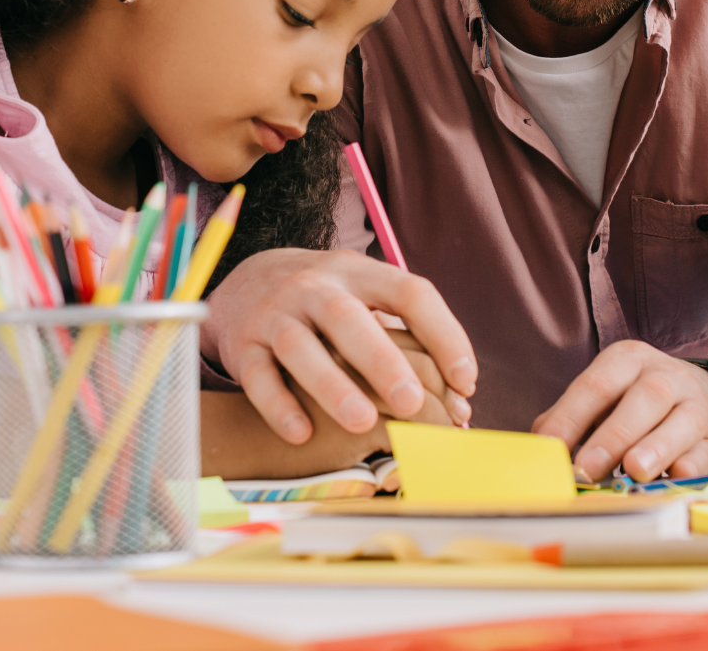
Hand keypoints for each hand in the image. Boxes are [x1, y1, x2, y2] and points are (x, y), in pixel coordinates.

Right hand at [204, 248, 476, 443]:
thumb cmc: (328, 305)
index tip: (465, 381)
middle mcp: (316, 287)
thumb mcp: (367, 301)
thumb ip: (409, 342)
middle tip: (411, 402)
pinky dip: (278, 405)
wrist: (246, 283)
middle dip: (382, 359)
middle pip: (347, 316)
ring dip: (331, 384)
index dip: (444, 334)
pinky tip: (302, 434)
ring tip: (362, 422)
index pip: (409, 293)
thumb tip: (461, 402)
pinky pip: (256, 375)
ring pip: (299, 346)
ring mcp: (274, 313)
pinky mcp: (242, 344)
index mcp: (360, 274)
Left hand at [530, 340, 707, 483]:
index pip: (596, 385)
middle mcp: (666, 376)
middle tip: (588, 469)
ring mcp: (697, 406)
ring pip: (681, 421)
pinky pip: (705, 454)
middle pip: (643, 399)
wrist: (706, 400)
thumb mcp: (605, 397)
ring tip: (633, 472)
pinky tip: (671, 481)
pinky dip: (688, 470)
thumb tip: (538, 449)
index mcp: (628, 360)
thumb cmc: (638, 404)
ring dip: (655, 449)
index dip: (571, 418)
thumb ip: (570, 418)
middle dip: (612, 436)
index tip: (551, 450)